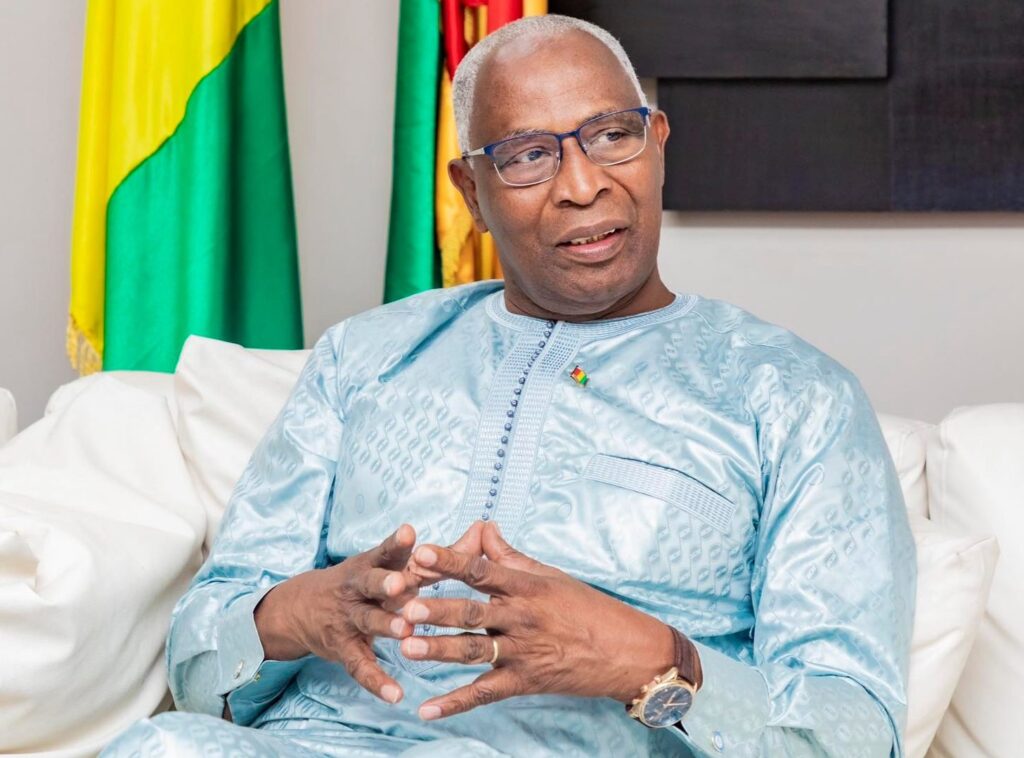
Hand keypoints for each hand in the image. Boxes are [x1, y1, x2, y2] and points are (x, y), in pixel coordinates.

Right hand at [252, 521, 488, 705]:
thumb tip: (484, 529)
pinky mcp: (343, 649)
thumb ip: (440, 553)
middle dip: (384, 583)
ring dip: (385, 626)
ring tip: (405, 631)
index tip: (409, 533)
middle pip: (370, 583)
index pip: (385, 552)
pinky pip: (360, 666)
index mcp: (372, 564)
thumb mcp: (391, 564)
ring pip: (367, 622)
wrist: (302, 608)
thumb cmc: (365, 582)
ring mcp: (348, 619)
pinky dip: (377, 681)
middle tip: (401, 584)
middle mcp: (357, 589)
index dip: (397, 544)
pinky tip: (396, 694)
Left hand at [399, 521, 677, 719]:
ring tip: (407, 648)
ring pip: (474, 650)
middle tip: (407, 606)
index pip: (482, 570)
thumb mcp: (551, 576)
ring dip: (440, 650)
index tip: (421, 553)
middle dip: (438, 609)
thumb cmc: (588, 608)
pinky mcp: (525, 682)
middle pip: (473, 611)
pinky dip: (454, 703)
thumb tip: (482, 527)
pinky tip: (425, 709)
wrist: (626, 652)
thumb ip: (510, 555)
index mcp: (527, 586)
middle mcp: (522, 617)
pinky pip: (484, 694)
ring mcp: (523, 651)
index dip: (451, 561)